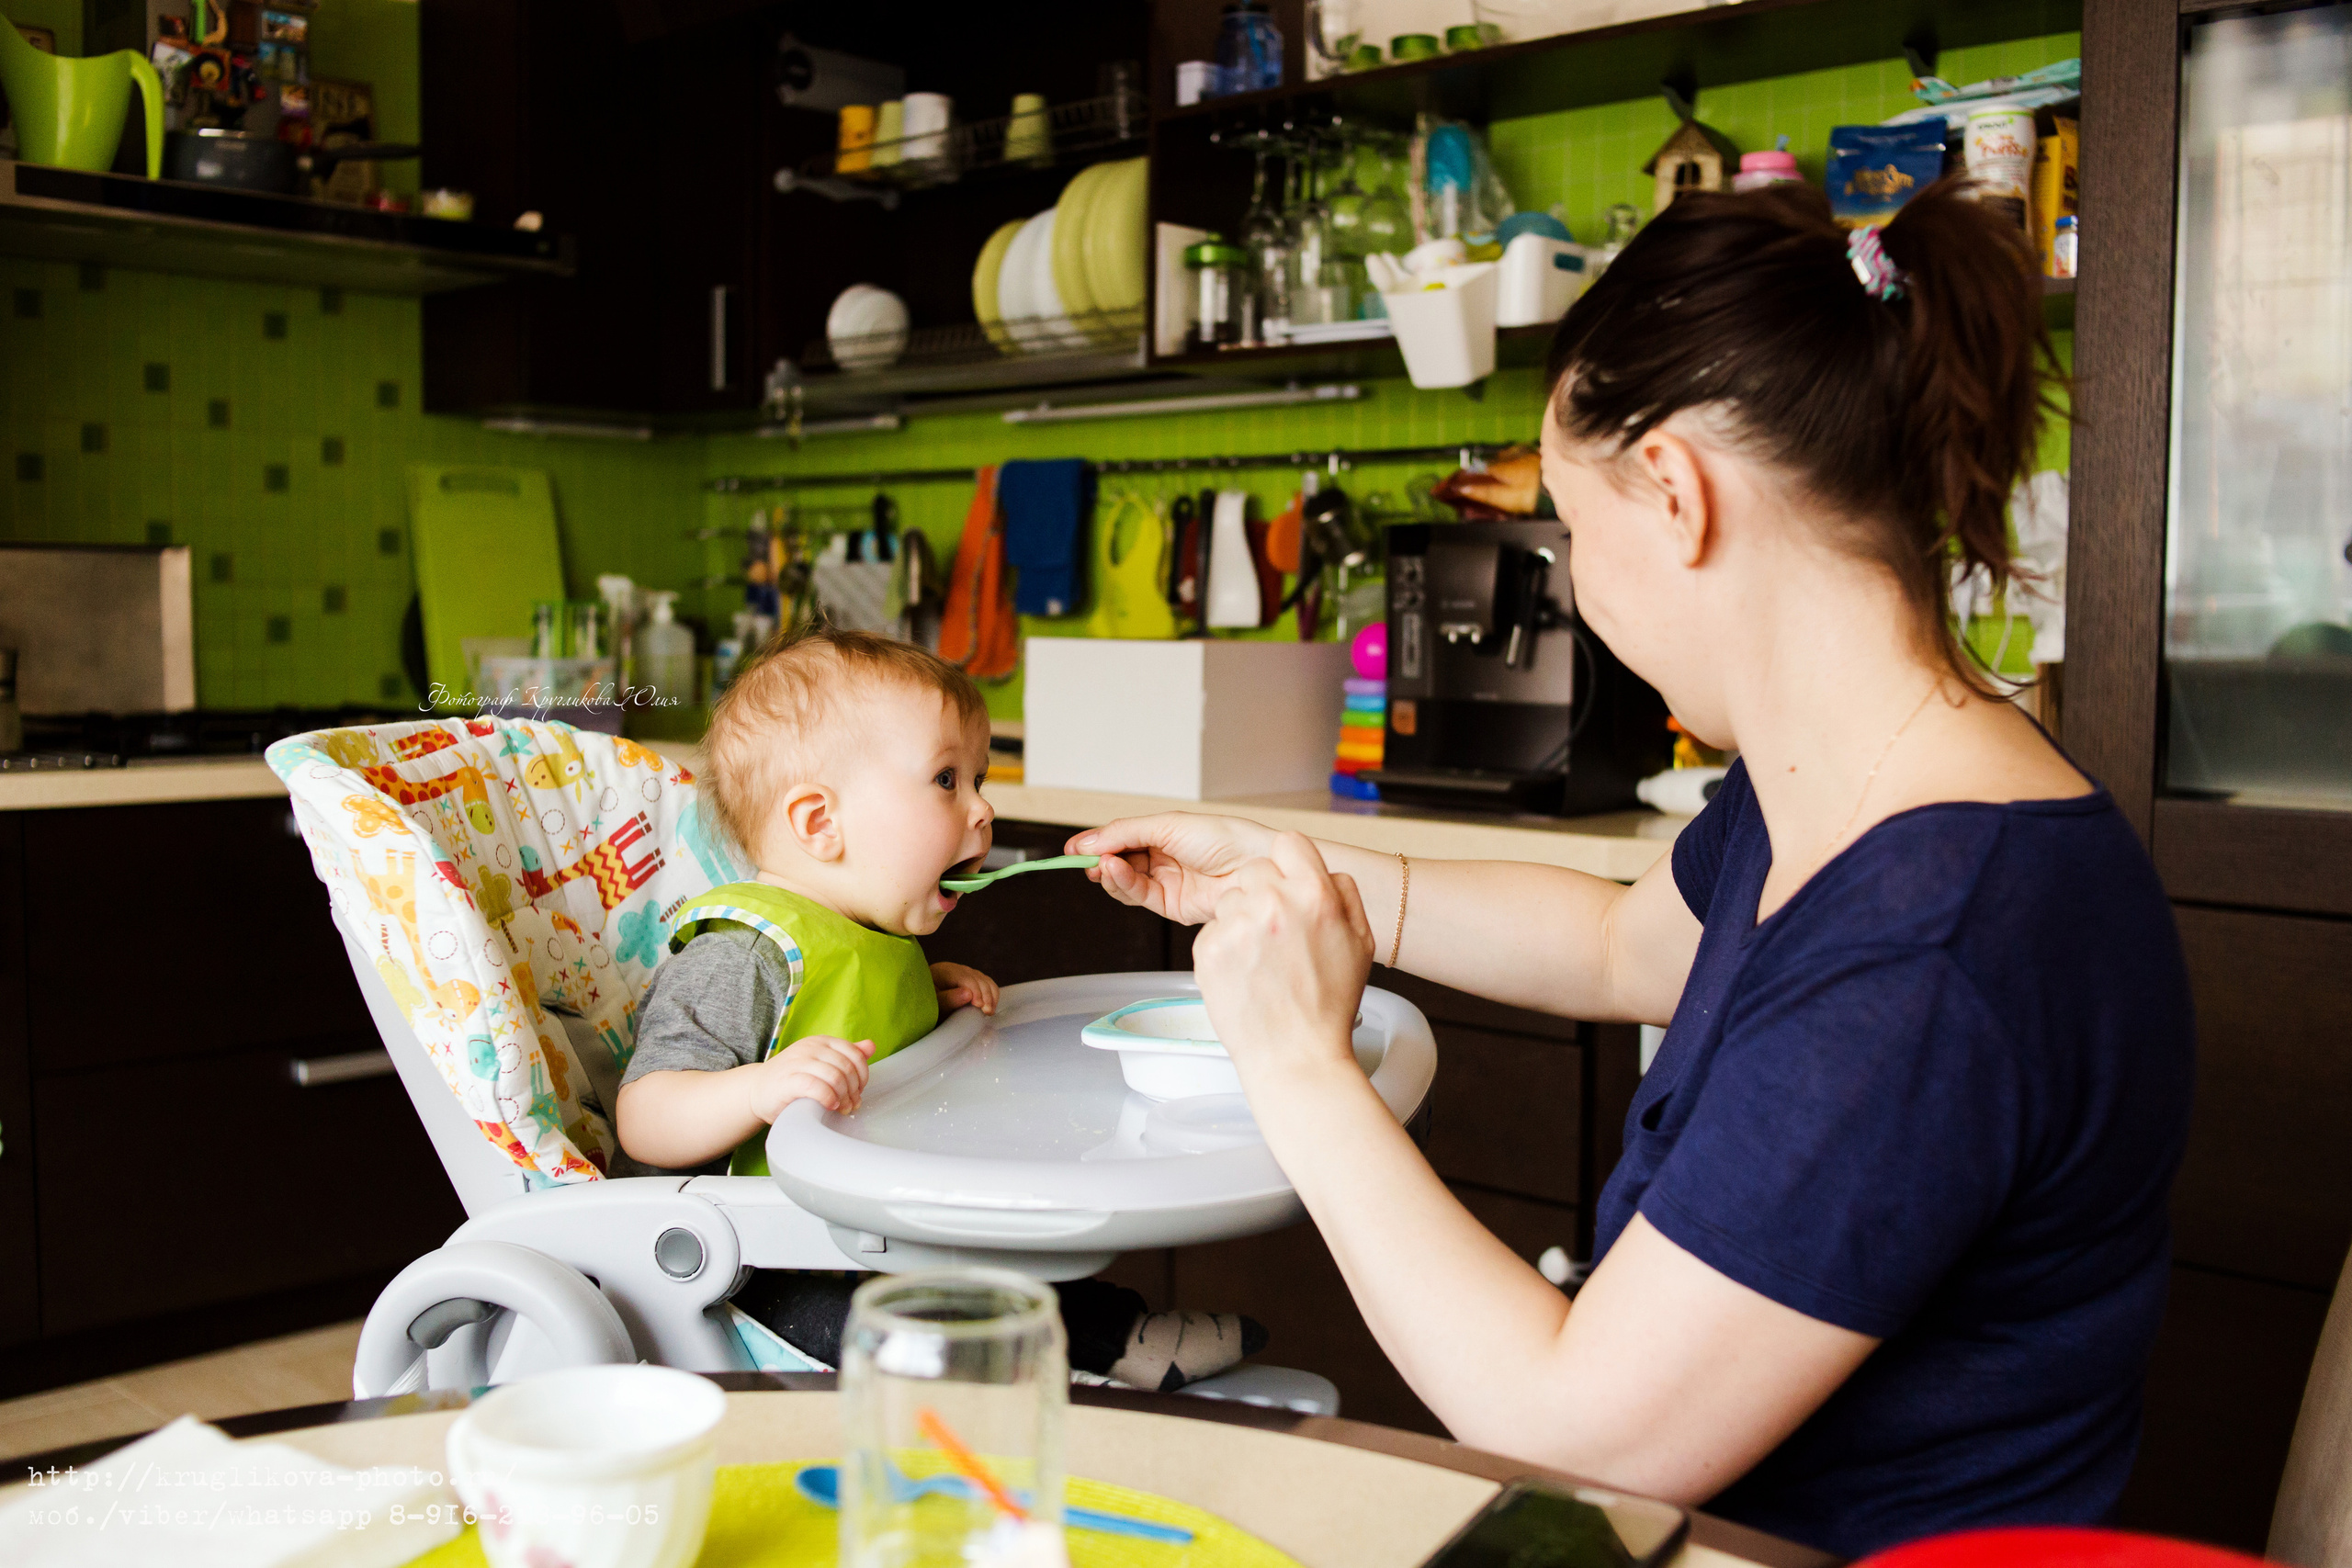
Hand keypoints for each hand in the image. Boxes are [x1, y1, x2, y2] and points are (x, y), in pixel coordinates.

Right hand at [746, 1034, 872, 1120]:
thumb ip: (845, 1056)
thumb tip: (871, 1046)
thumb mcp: (820, 1064)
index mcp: (821, 1041)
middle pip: (847, 1067)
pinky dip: (828, 1098)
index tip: (859, 1091)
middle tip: (851, 1105)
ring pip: (835, 1076)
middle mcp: (810, 1047)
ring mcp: (798, 1062)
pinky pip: (817, 1087)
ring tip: (842, 1108)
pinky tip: (829, 1106)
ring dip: (844, 1097)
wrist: (756, 1092)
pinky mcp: (788, 1080)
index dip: (863, 1075)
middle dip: (854, 1090)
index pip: (854, 1054)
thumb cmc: (791, 1080)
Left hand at [932, 961, 999, 1014]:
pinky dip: (992, 996)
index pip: (965, 978)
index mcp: (944, 971)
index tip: (979, 1006)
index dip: (975, 991)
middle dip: (985, 995)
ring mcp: (967, 974)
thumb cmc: (926, 1004)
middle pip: (978, 978)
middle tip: (987, 1012)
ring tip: (989, 1012)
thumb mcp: (932, 1003)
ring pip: (986, 981)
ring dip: (991, 997)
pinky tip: (990, 1008)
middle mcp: (957, 969)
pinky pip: (988, 985)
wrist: (924, 1003)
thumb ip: (948, 999)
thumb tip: (969, 994)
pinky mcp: (974, 981)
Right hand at [1069, 812, 1278, 925]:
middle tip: (1083, 859)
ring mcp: (1167, 882)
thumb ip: (1126, 833)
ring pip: (1124, 881)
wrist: (1256, 867)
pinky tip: (1115, 872)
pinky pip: (1137, 895)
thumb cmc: (1226, 838)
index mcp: (1165, 834)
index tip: (1072, 848)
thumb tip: (1089, 841)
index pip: (1122, 839)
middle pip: (1119, 861)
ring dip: (1109, 873)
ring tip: (1103, 864)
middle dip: (1099, 860)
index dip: (1097, 843)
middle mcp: (1164, 858)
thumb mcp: (1168, 826)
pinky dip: (1122, 884)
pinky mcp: (1170, 906)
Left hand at [1193, 833, 1376, 1087]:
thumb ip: (1345, 896)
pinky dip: (1223, 949)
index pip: (1289, 842)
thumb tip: (1326, 871)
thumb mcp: (1362, 943)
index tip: (1286, 883)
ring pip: (1228, 901)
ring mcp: (1237, 926)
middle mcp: (1273, 903)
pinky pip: (1211, 931)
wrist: (1295, 1056)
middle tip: (1274, 934)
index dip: (1288, 863)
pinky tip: (1244, 975)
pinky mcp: (1208, 950)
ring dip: (1240, 921)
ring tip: (1260, 960)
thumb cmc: (1328, 1005)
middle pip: (1254, 870)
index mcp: (1315, 895)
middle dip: (1262, 894)